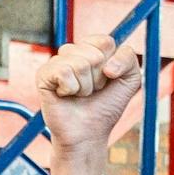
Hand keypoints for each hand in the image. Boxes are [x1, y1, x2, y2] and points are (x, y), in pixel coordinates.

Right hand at [36, 33, 143, 152]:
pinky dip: (70, 88)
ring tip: (79, 95)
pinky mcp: (43, 74)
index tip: (107, 80)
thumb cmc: (106, 106)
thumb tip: (107, 66)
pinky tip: (65, 95)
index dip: (111, 64)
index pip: (105, 42)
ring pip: (80, 63)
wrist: (88, 132)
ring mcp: (57, 62)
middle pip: (94, 54)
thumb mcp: (130, 79)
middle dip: (98, 78)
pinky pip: (63, 71)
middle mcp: (73, 52)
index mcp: (91, 49)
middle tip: (91, 91)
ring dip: (85, 86)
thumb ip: (128, 58)